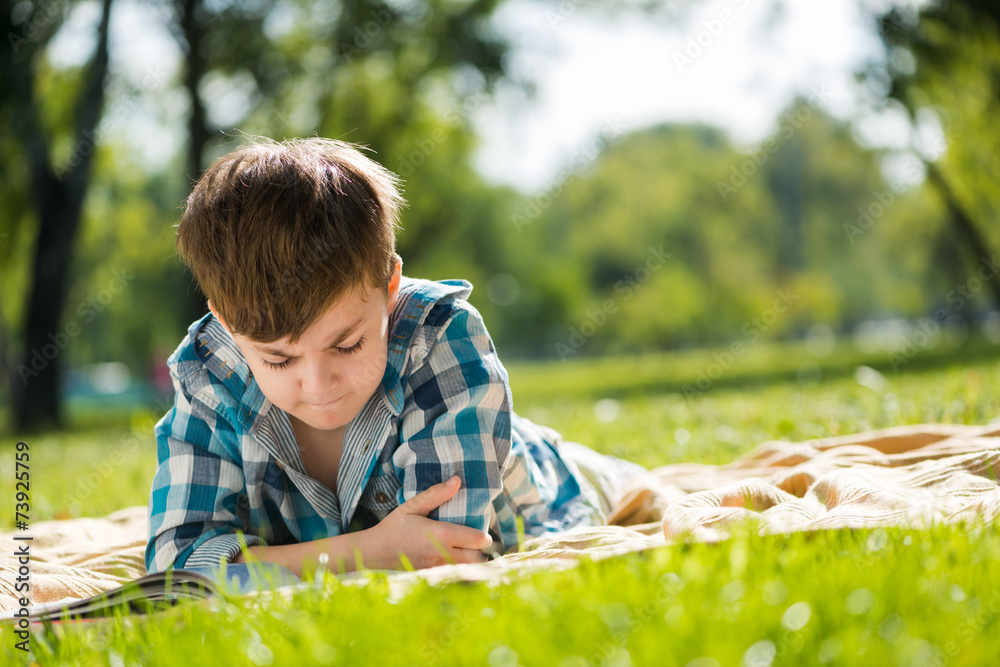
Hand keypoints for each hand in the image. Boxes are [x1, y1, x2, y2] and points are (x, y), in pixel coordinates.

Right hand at [359, 476, 492, 569]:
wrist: (372, 554)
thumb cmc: (392, 528)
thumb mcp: (412, 507)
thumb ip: (435, 494)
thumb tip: (456, 480)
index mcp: (441, 535)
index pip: (478, 540)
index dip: (484, 536)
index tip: (479, 532)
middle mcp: (443, 555)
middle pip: (478, 558)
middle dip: (480, 551)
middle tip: (475, 543)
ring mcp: (438, 569)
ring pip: (468, 570)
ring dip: (471, 562)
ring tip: (465, 552)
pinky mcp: (432, 579)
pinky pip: (455, 577)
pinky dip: (459, 572)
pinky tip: (453, 562)